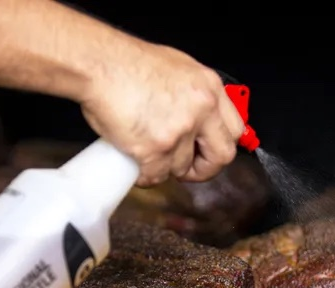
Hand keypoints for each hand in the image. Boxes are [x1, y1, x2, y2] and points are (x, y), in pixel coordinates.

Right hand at [78, 42, 244, 186]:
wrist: (99, 65)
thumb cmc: (127, 64)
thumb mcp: (176, 69)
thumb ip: (193, 96)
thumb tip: (196, 120)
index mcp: (209, 88)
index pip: (234, 130)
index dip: (219, 146)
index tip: (206, 152)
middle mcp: (200, 109)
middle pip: (222, 156)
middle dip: (204, 168)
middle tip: (187, 168)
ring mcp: (179, 131)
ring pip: (182, 168)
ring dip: (165, 167)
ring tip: (147, 153)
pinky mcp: (155, 148)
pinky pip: (155, 176)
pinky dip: (144, 174)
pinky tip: (135, 161)